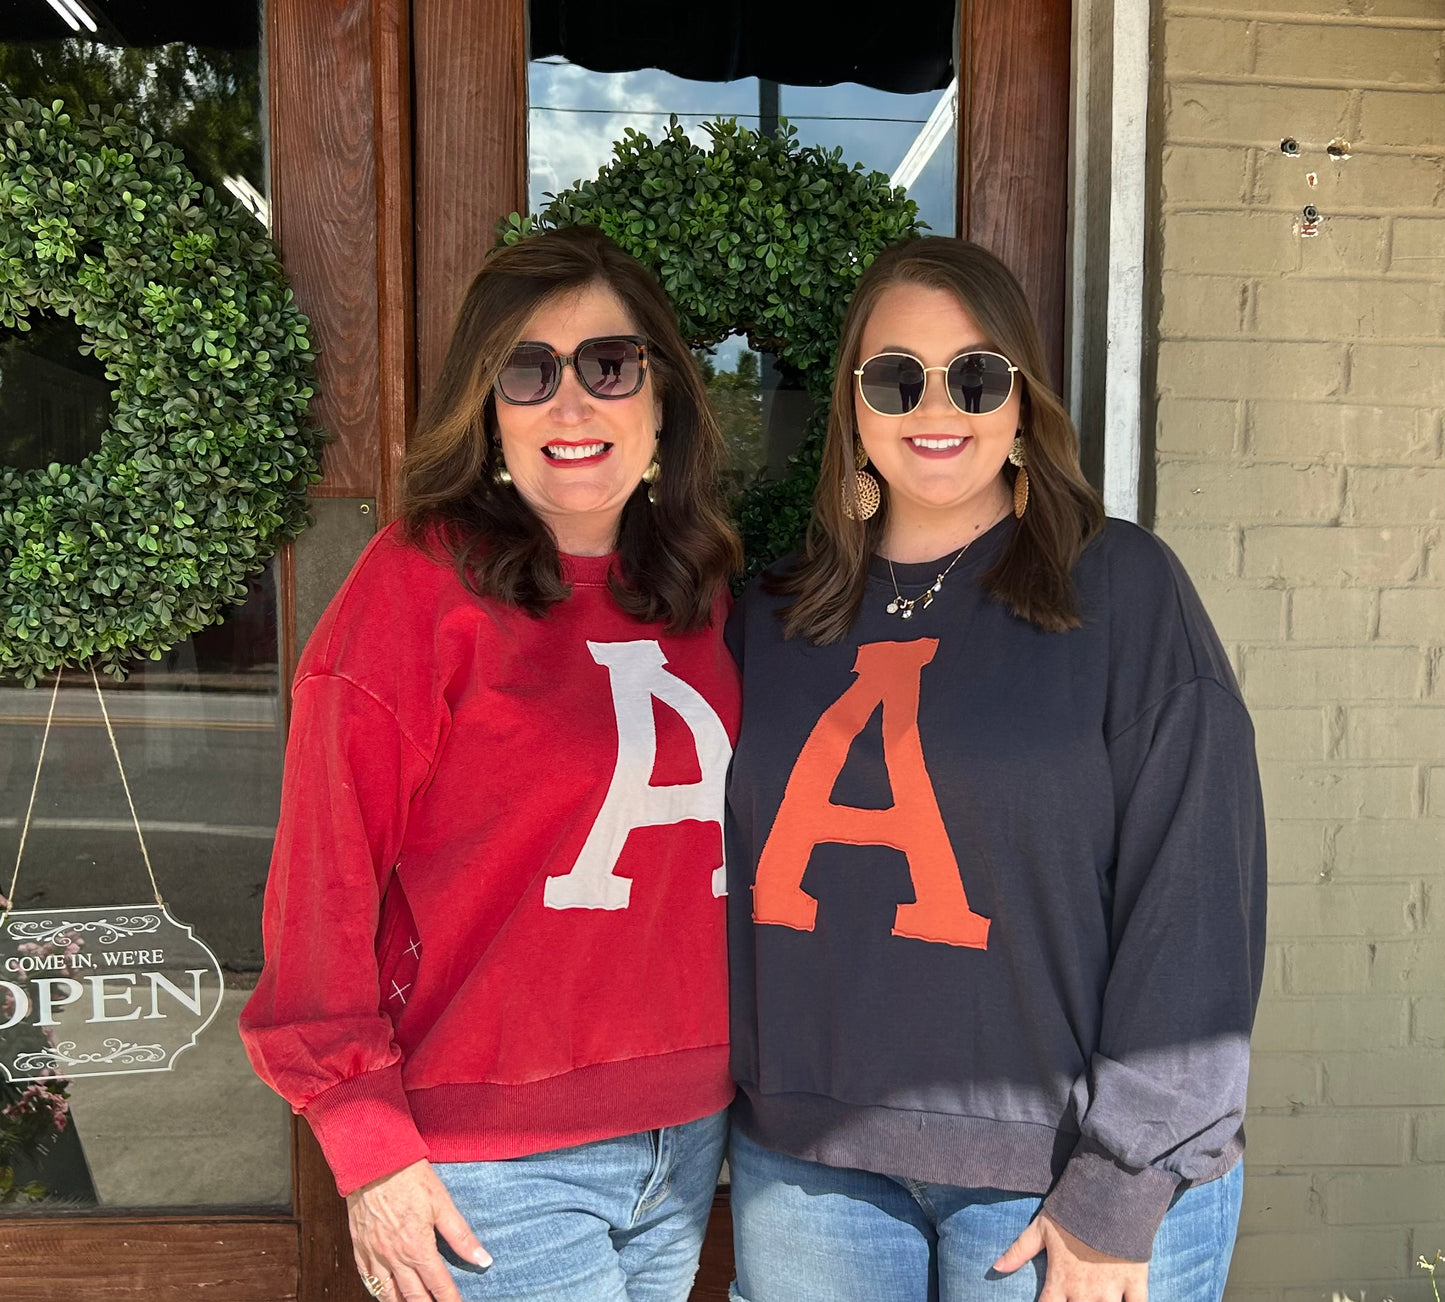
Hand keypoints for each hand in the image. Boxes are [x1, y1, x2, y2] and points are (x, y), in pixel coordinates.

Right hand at [346, 1158, 491, 1301]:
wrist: (373, 1162)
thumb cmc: (410, 1178)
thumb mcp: (442, 1204)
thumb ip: (462, 1236)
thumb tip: (483, 1259)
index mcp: (418, 1248)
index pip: (439, 1285)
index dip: (450, 1300)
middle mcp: (395, 1258)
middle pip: (413, 1297)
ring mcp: (374, 1255)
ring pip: (387, 1295)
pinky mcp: (360, 1248)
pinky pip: (367, 1280)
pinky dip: (378, 1292)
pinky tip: (385, 1295)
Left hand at [993, 1211, 1147, 1301]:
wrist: (1108, 1197)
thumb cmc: (1071, 1212)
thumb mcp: (1040, 1229)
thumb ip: (1018, 1251)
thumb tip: (995, 1268)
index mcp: (1061, 1280)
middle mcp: (1085, 1292)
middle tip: (1076, 1297)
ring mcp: (1111, 1290)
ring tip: (1096, 1301)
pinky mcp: (1135, 1284)